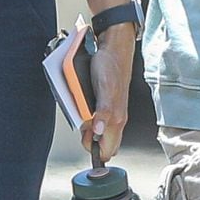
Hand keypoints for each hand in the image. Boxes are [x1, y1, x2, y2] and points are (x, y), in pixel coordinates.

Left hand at [81, 24, 136, 161]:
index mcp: (117, 119)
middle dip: (89, 139)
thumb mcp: (103, 87)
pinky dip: (89, 115)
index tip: (84, 138)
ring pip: (101, 131)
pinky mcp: (109, 103)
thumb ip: (103, 111)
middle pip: (104, 143)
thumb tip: (98, 131)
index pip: (107, 150)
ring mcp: (114, 111)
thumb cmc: (110, 65)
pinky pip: (99, 118)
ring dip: (88, 127)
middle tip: (81, 123)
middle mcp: (117, 118)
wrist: (114, 48)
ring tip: (82, 111)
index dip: (93, 150)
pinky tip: (85, 104)